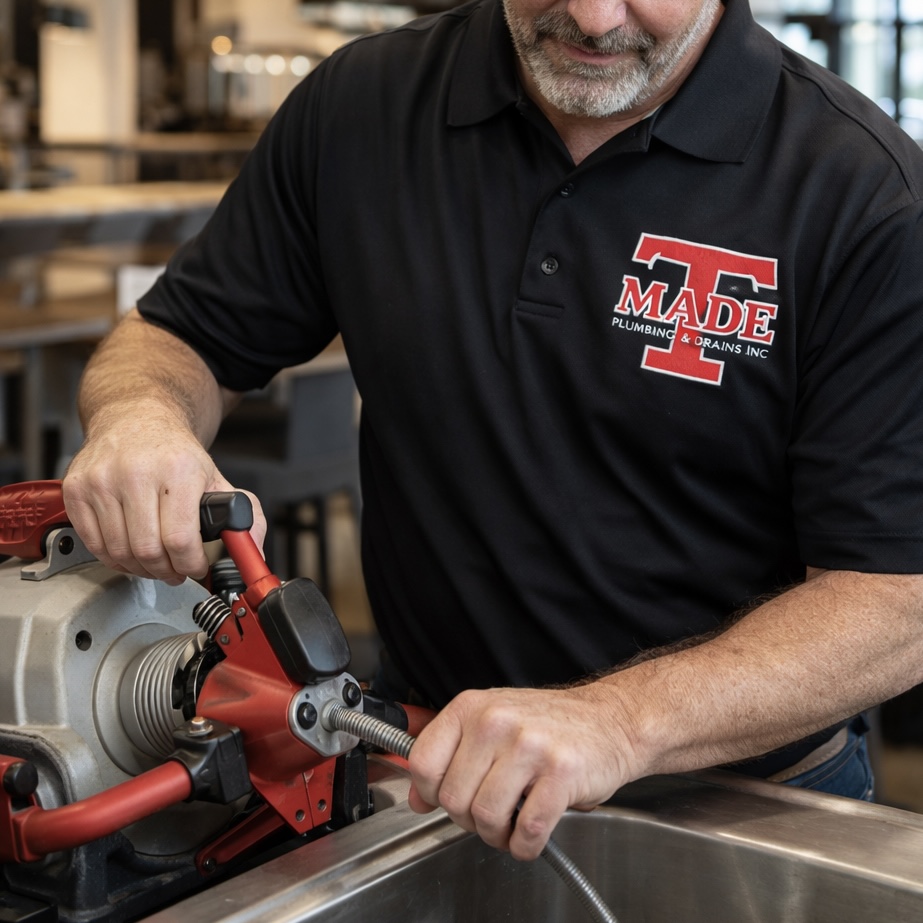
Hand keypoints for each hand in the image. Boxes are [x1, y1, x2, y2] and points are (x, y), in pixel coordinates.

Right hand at [63, 410, 266, 584]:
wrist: (134, 418)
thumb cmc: (174, 454)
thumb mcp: (217, 478)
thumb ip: (246, 514)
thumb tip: (253, 549)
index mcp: (178, 470)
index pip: (180, 539)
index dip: (190, 564)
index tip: (195, 567)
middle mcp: (136, 472)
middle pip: (148, 551)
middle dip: (166, 571)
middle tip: (175, 571)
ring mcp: (101, 480)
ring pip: (119, 552)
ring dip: (140, 568)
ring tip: (154, 562)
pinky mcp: (77, 488)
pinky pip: (93, 543)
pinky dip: (113, 557)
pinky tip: (129, 551)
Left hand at [406, 684, 640, 859]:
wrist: (611, 720)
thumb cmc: (549, 725)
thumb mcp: (491, 723)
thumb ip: (450, 755)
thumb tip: (416, 798)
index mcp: (472, 707)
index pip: (422, 763)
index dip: (431, 793)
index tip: (448, 798)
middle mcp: (496, 721)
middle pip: (453, 799)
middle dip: (470, 819)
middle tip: (493, 811)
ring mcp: (529, 745)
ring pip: (486, 818)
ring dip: (498, 835)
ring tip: (514, 820)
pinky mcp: (560, 772)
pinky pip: (527, 831)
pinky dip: (526, 845)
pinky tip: (533, 831)